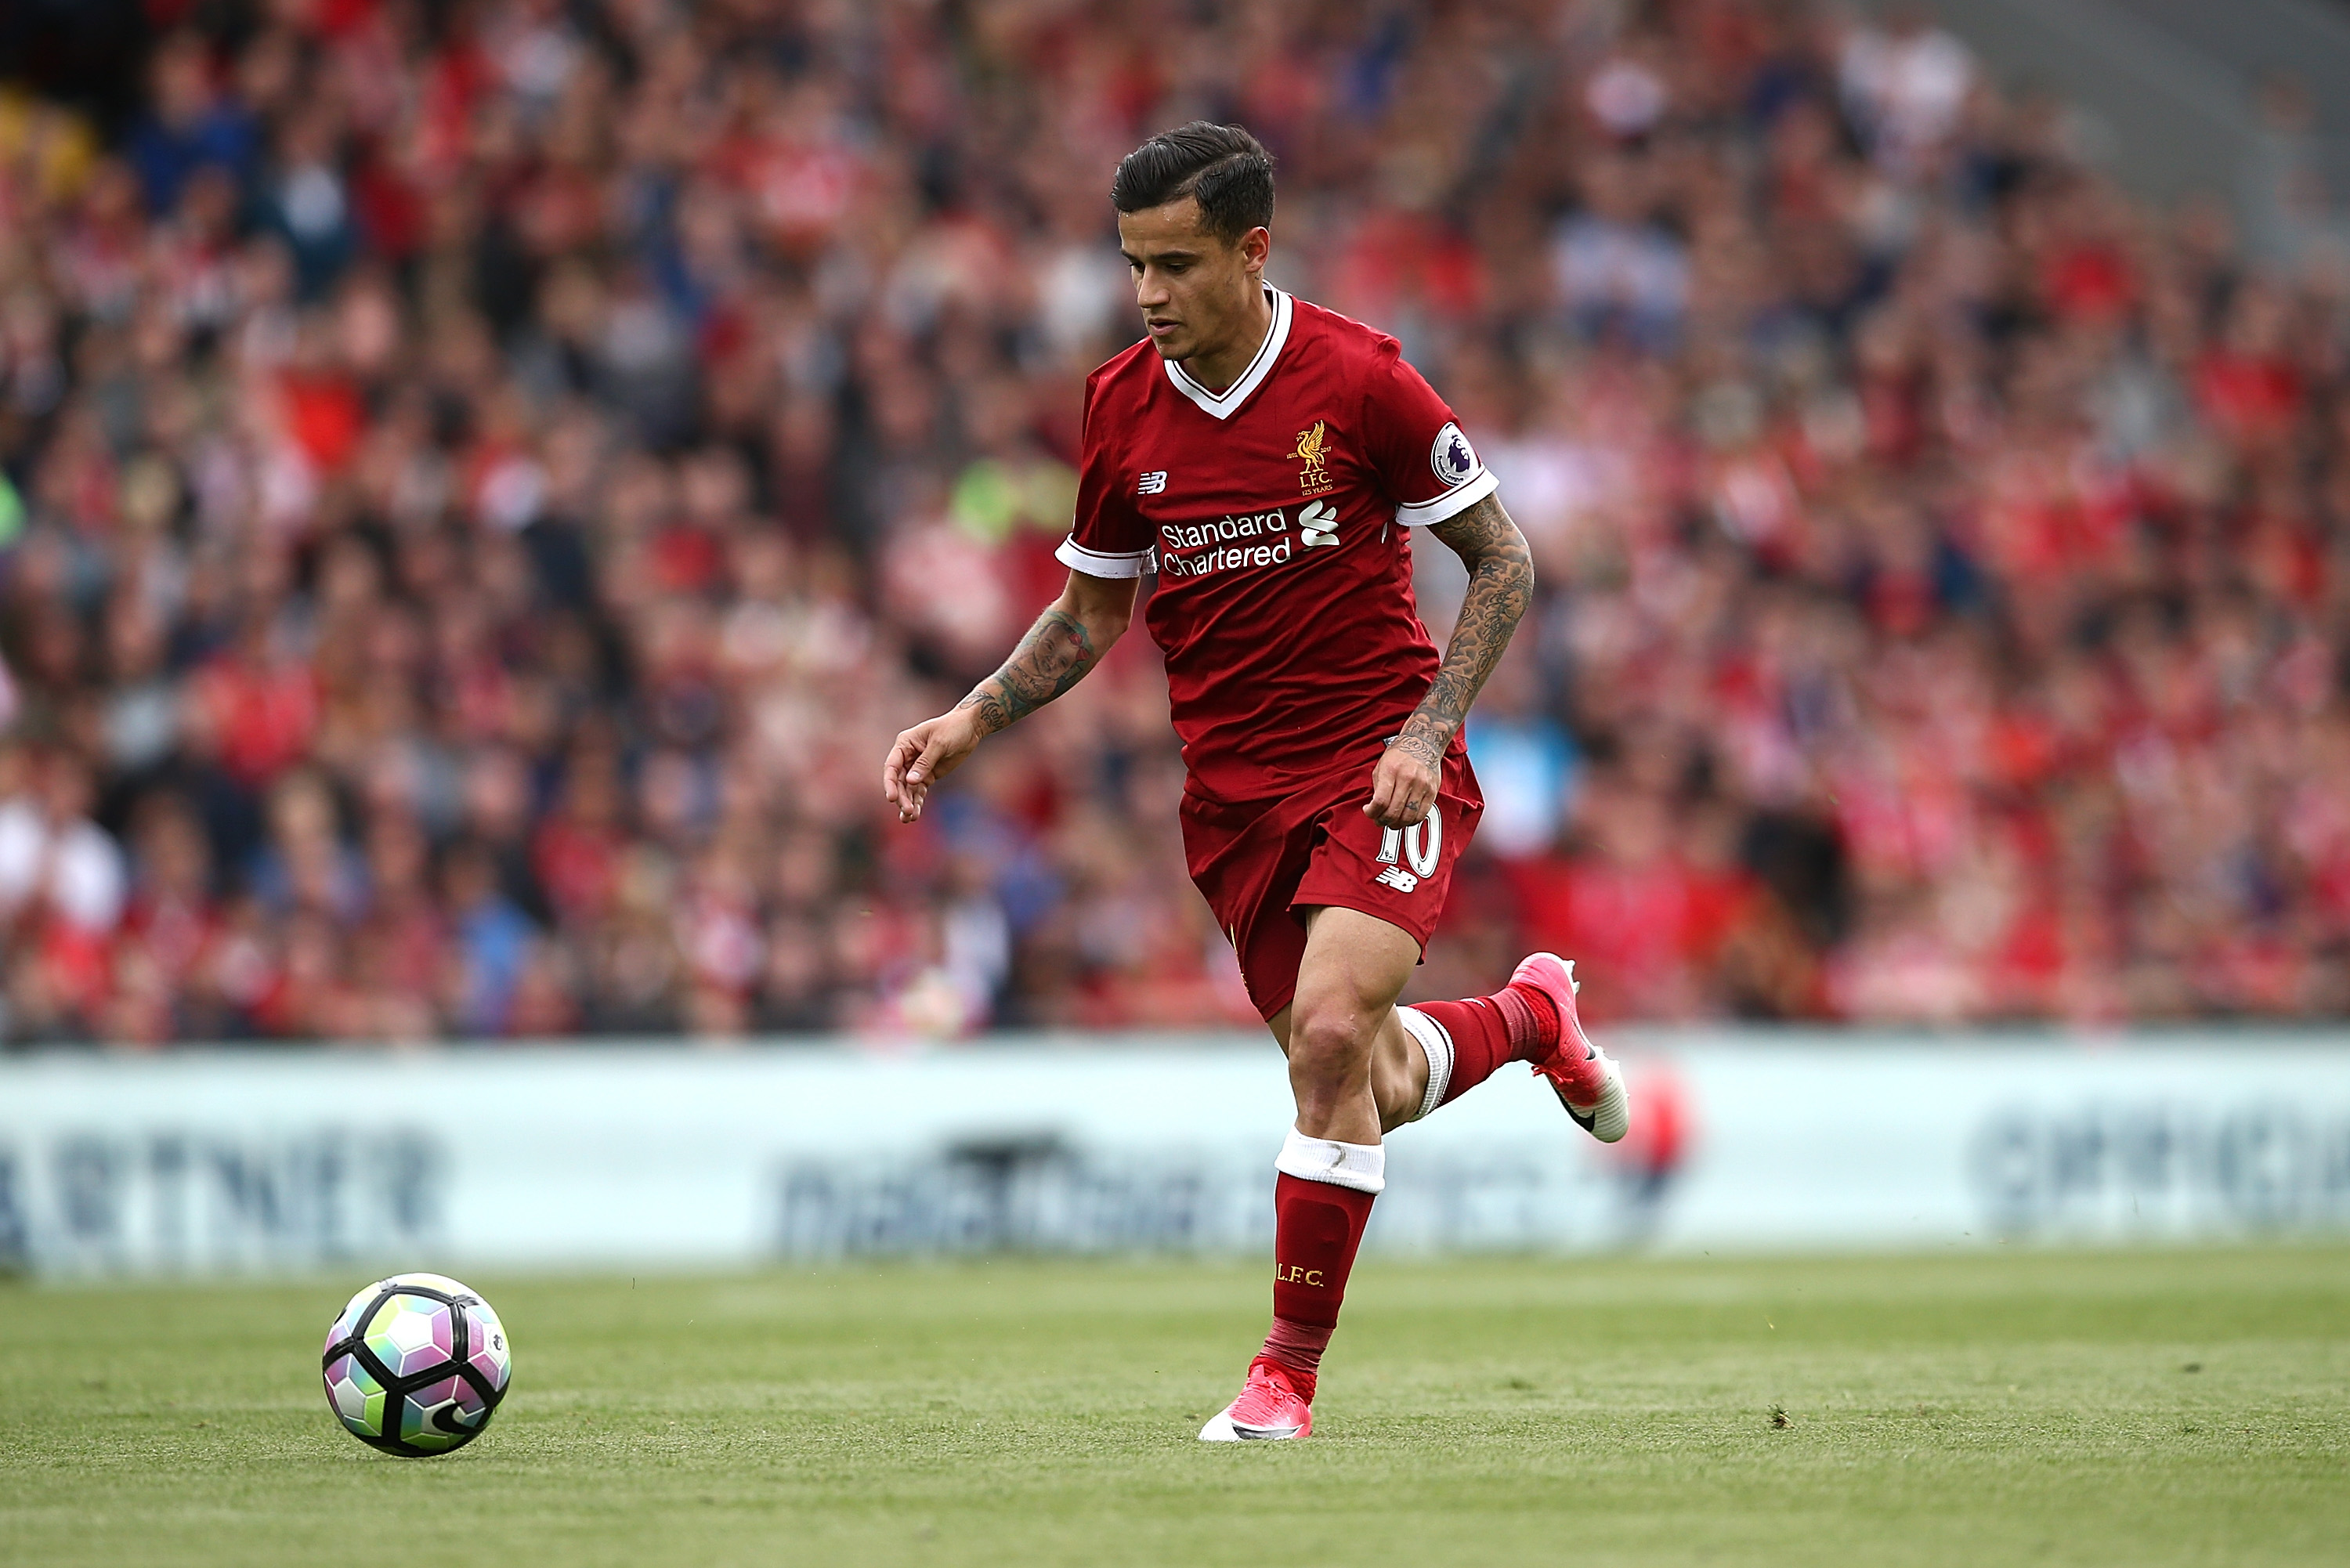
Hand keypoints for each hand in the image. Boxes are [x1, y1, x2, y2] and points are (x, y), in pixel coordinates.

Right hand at [882, 707, 985, 823]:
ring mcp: (917, 767)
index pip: (892, 766)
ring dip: (908, 803)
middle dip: (902, 797)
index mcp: (905, 744)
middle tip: (907, 812)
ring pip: (908, 789)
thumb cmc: (953, 729)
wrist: (970, 728)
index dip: (890, 783)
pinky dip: (918, 801)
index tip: (892, 798)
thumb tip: (910, 781)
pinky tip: (916, 814)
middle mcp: (907, 756)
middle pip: (898, 781)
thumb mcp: (940, 744)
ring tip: (910, 818)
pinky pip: (919, 791)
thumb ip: (925, 763)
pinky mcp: (928, 775)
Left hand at [1364, 731, 1441, 829]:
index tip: (1368, 812)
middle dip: (1382, 821)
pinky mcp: (1432, 792)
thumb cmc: (1399, 755)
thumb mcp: (1381, 766)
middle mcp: (1408, 778)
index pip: (1380, 801)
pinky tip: (1404, 818)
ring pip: (1408, 817)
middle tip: (1378, 820)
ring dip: (1397, 824)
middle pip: (1393, 812)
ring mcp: (1422, 786)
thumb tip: (1375, 809)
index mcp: (1391, 771)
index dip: (1371, 812)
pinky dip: (1411, 821)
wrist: (1423, 743)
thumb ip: (1377, 788)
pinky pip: (1421, 814)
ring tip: (1391, 822)